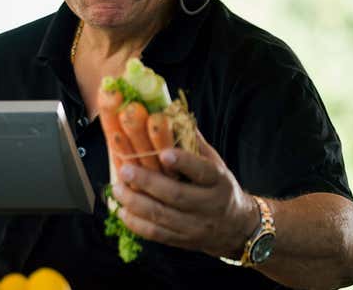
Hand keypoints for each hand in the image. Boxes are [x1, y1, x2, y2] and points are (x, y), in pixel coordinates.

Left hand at [111, 129, 258, 258]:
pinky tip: (122, 210)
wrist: (236, 227)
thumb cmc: (218, 186)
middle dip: (149, 183)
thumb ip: (193, 143)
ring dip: (136, 203)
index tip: (163, 153)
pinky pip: (156, 234)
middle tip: (126, 171)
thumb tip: (170, 112)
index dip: (184, 163)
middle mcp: (209, 204)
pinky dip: (136, 223)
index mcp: (218, 181)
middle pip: (177, 196)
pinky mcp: (183, 241)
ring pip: (163, 217)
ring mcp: (196, 225)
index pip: (203, 171)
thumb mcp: (215, 162)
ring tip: (117, 189)